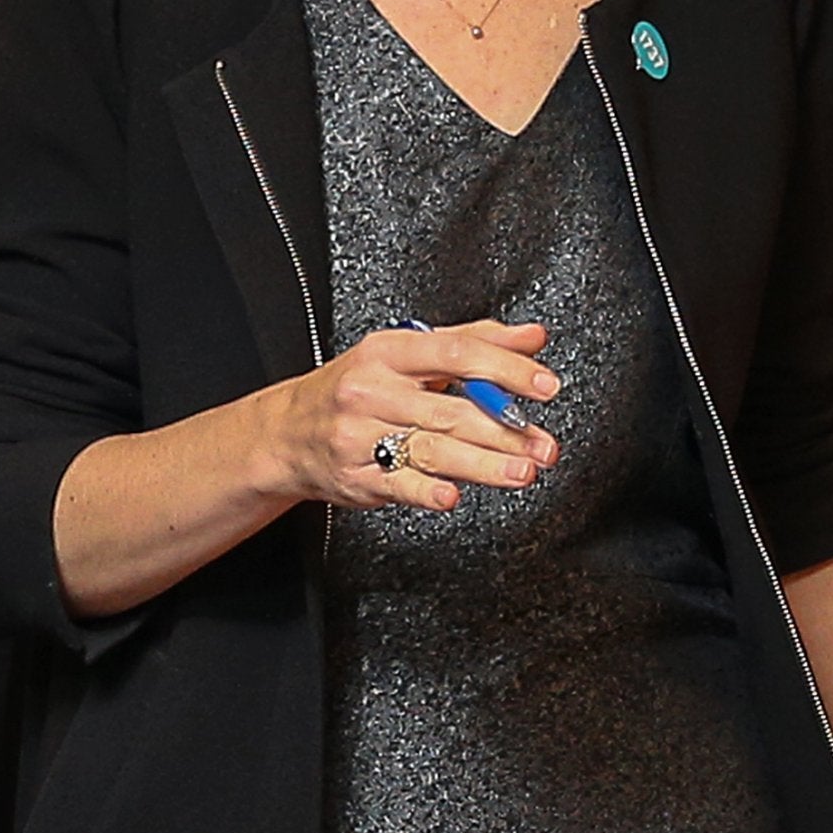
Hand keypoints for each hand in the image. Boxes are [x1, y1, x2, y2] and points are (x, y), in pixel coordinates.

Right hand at [256, 319, 559, 512]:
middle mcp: (373, 390)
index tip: (544, 385)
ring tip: (522, 471)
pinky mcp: (357, 476)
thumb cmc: (356, 389)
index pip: (456, 354)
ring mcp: (361, 435)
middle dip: (506, 431)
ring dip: (483, 464)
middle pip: (451, 410)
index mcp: (388, 352)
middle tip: (543, 445)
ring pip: (432, 449)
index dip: (506, 369)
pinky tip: (452, 495)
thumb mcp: (405, 354)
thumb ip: (473, 342)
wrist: (288, 432)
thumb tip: (532, 338)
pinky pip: (398, 484)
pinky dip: (427, 491)